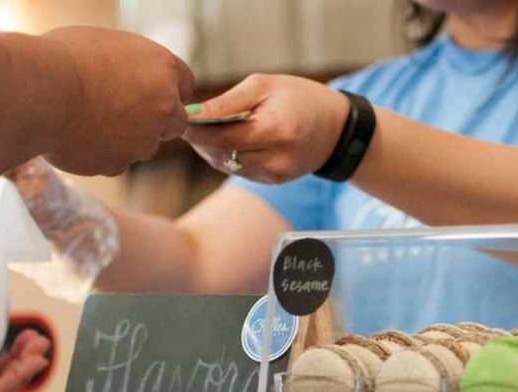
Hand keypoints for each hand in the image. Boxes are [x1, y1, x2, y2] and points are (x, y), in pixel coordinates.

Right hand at [42, 27, 194, 175]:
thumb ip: (129, 66)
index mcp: (164, 67)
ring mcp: (144, 139)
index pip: (183, 84)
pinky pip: (114, 162)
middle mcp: (164, 105)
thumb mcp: (105, 47)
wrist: (36, 93)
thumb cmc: (61, 59)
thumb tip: (129, 76)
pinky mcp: (121, 163)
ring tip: (85, 120)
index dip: (164, 90)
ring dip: (124, 139)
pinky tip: (74, 137)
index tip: (148, 93)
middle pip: (174, 121)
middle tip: (123, 114)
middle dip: (155, 121)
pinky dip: (99, 154)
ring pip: (142, 145)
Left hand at [184, 74, 349, 183]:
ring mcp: (277, 172)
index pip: (223, 136)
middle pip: (223, 154)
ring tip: (207, 133)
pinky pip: (242, 171)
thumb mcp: (265, 86)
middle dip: (201, 142)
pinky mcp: (276, 180)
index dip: (197, 131)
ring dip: (212, 151)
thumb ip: (228, 102)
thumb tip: (193, 114)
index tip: (180, 120)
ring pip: (229, 166)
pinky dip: (230, 158)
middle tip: (187, 125)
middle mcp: (277, 156)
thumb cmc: (298, 97)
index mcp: (275, 129)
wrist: (337, 128)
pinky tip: (229, 143)